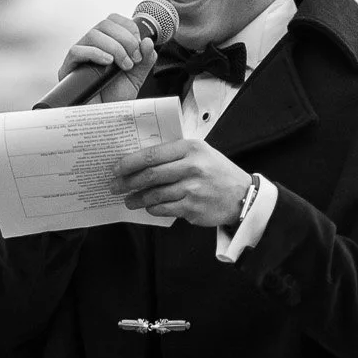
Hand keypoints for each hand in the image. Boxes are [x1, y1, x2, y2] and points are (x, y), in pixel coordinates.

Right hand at [62, 14, 157, 104]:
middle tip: (134, 58)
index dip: (128, 27)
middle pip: (104, 24)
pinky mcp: (68, 68)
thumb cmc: (116, 98)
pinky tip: (108, 63)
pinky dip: (95, 53)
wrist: (104, 120)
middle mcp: (91, 46)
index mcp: (106, 44)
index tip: (139, 45)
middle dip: (125, 39)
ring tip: (123, 65)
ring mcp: (79, 56)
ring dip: (114, 47)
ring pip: (93, 34)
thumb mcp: (137, 77)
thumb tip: (147, 41)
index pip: (113, 20)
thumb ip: (145, 59)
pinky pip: (77, 51)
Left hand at [113, 140, 251, 228]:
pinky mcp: (192, 208)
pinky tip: (148, 207)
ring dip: (137, 199)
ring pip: (154, 194)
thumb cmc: (217, 172)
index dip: (130, 162)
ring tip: (129, 200)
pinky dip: (152, 208)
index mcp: (191, 148)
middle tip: (114, 186)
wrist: (242, 196)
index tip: (116, 168)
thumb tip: (141, 161)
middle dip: (127, 182)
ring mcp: (192, 189)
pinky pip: (164, 209)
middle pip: (150, 175)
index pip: (152, 155)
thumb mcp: (201, 152)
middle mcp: (191, 167)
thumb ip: (175, 153)